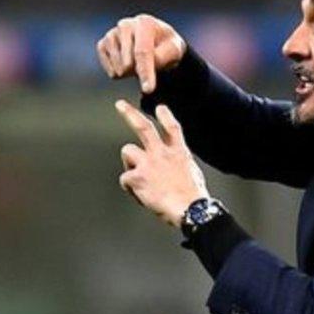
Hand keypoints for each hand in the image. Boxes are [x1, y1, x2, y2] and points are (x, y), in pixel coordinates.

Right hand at [97, 14, 185, 92]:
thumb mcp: (174, 51)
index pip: (142, 52)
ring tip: (139, 64)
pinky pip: (110, 70)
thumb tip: (140, 67)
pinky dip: (120, 74)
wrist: (156, 42)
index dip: (145, 72)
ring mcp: (112, 34)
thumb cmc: (166, 47)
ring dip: (131, 73)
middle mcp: (125, 25)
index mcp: (145, 23)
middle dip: (139, 72)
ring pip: (119, 68)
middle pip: (128, 63)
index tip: (149, 90)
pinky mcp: (102, 45)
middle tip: (150, 68)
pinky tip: (128, 67)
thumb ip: (161, 57)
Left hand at [116, 100, 208, 226]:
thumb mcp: (192, 173)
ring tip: (137, 176)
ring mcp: (148, 163)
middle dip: (130, 114)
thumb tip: (172, 168)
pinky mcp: (137, 177)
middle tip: (120, 105)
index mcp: (179, 153)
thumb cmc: (193, 197)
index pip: (172, 128)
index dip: (166, 116)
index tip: (160, 108)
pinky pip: (125, 178)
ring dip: (129, 162)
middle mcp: (162, 153)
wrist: (190, 209)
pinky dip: (130, 188)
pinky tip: (141, 195)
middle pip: (144, 127)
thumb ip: (179, 164)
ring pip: (128, 151)